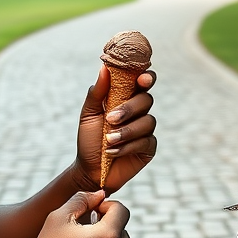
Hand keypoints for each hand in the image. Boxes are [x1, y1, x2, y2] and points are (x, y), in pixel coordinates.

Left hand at [73, 65, 156, 193]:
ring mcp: (145, 129)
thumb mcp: (88, 115)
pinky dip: (127, 146)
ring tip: (108, 140)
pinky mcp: (148, 147)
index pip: (141, 81)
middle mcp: (139, 112)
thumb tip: (104, 68)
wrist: (89, 170)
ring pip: (148, 121)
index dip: (146, 77)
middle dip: (129, 109)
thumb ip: (97, 92)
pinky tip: (112, 152)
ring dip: (126, 131)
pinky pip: (145, 141)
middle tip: (111, 119)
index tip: (141, 79)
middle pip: (146, 100)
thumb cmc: (89, 140)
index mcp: (125, 98)